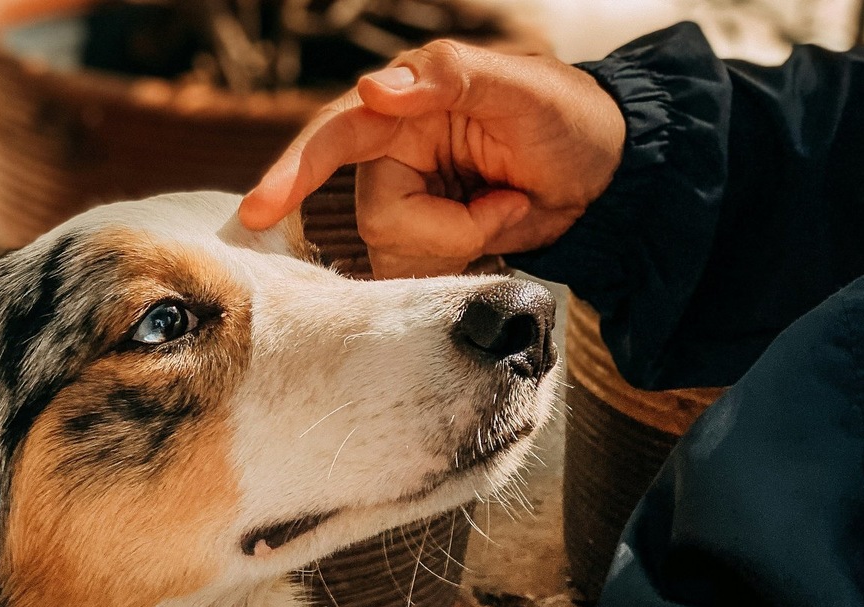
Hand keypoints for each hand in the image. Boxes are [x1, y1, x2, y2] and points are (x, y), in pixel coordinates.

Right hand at [238, 40, 625, 278]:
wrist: (604, 176)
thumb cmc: (566, 118)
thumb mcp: (517, 86)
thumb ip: (447, 78)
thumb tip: (376, 90)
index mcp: (406, 106)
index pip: (335, 135)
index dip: (294, 172)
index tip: (259, 209)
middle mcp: (394, 153)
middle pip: (376, 213)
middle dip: (443, 224)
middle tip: (504, 201)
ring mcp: (408, 200)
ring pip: (393, 248)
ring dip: (459, 241)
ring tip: (505, 209)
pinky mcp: (424, 241)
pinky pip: (414, 271)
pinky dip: (459, 259)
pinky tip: (493, 229)